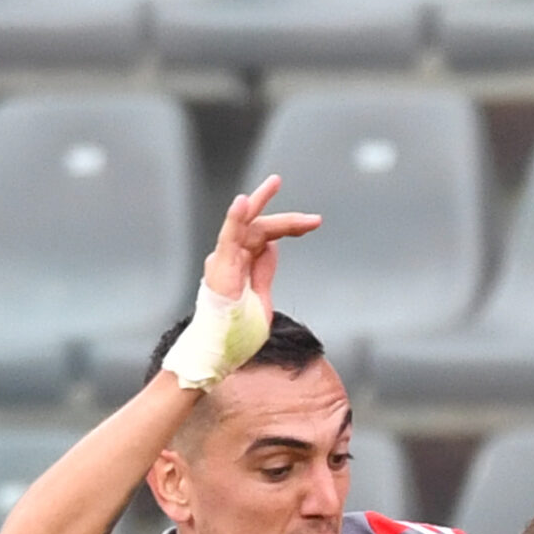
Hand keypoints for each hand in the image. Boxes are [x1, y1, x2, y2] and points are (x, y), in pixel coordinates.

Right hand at [203, 174, 320, 321]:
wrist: (220, 349)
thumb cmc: (236, 330)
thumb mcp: (262, 300)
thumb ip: (264, 272)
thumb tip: (272, 247)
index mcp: (245, 263)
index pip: (268, 236)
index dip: (290, 227)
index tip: (313, 223)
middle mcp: (234, 256)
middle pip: (260, 226)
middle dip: (287, 218)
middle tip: (311, 214)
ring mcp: (226, 259)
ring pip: (245, 223)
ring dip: (260, 202)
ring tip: (275, 184)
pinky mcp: (220, 266)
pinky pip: (227, 237)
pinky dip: (235, 219)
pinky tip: (242, 203)